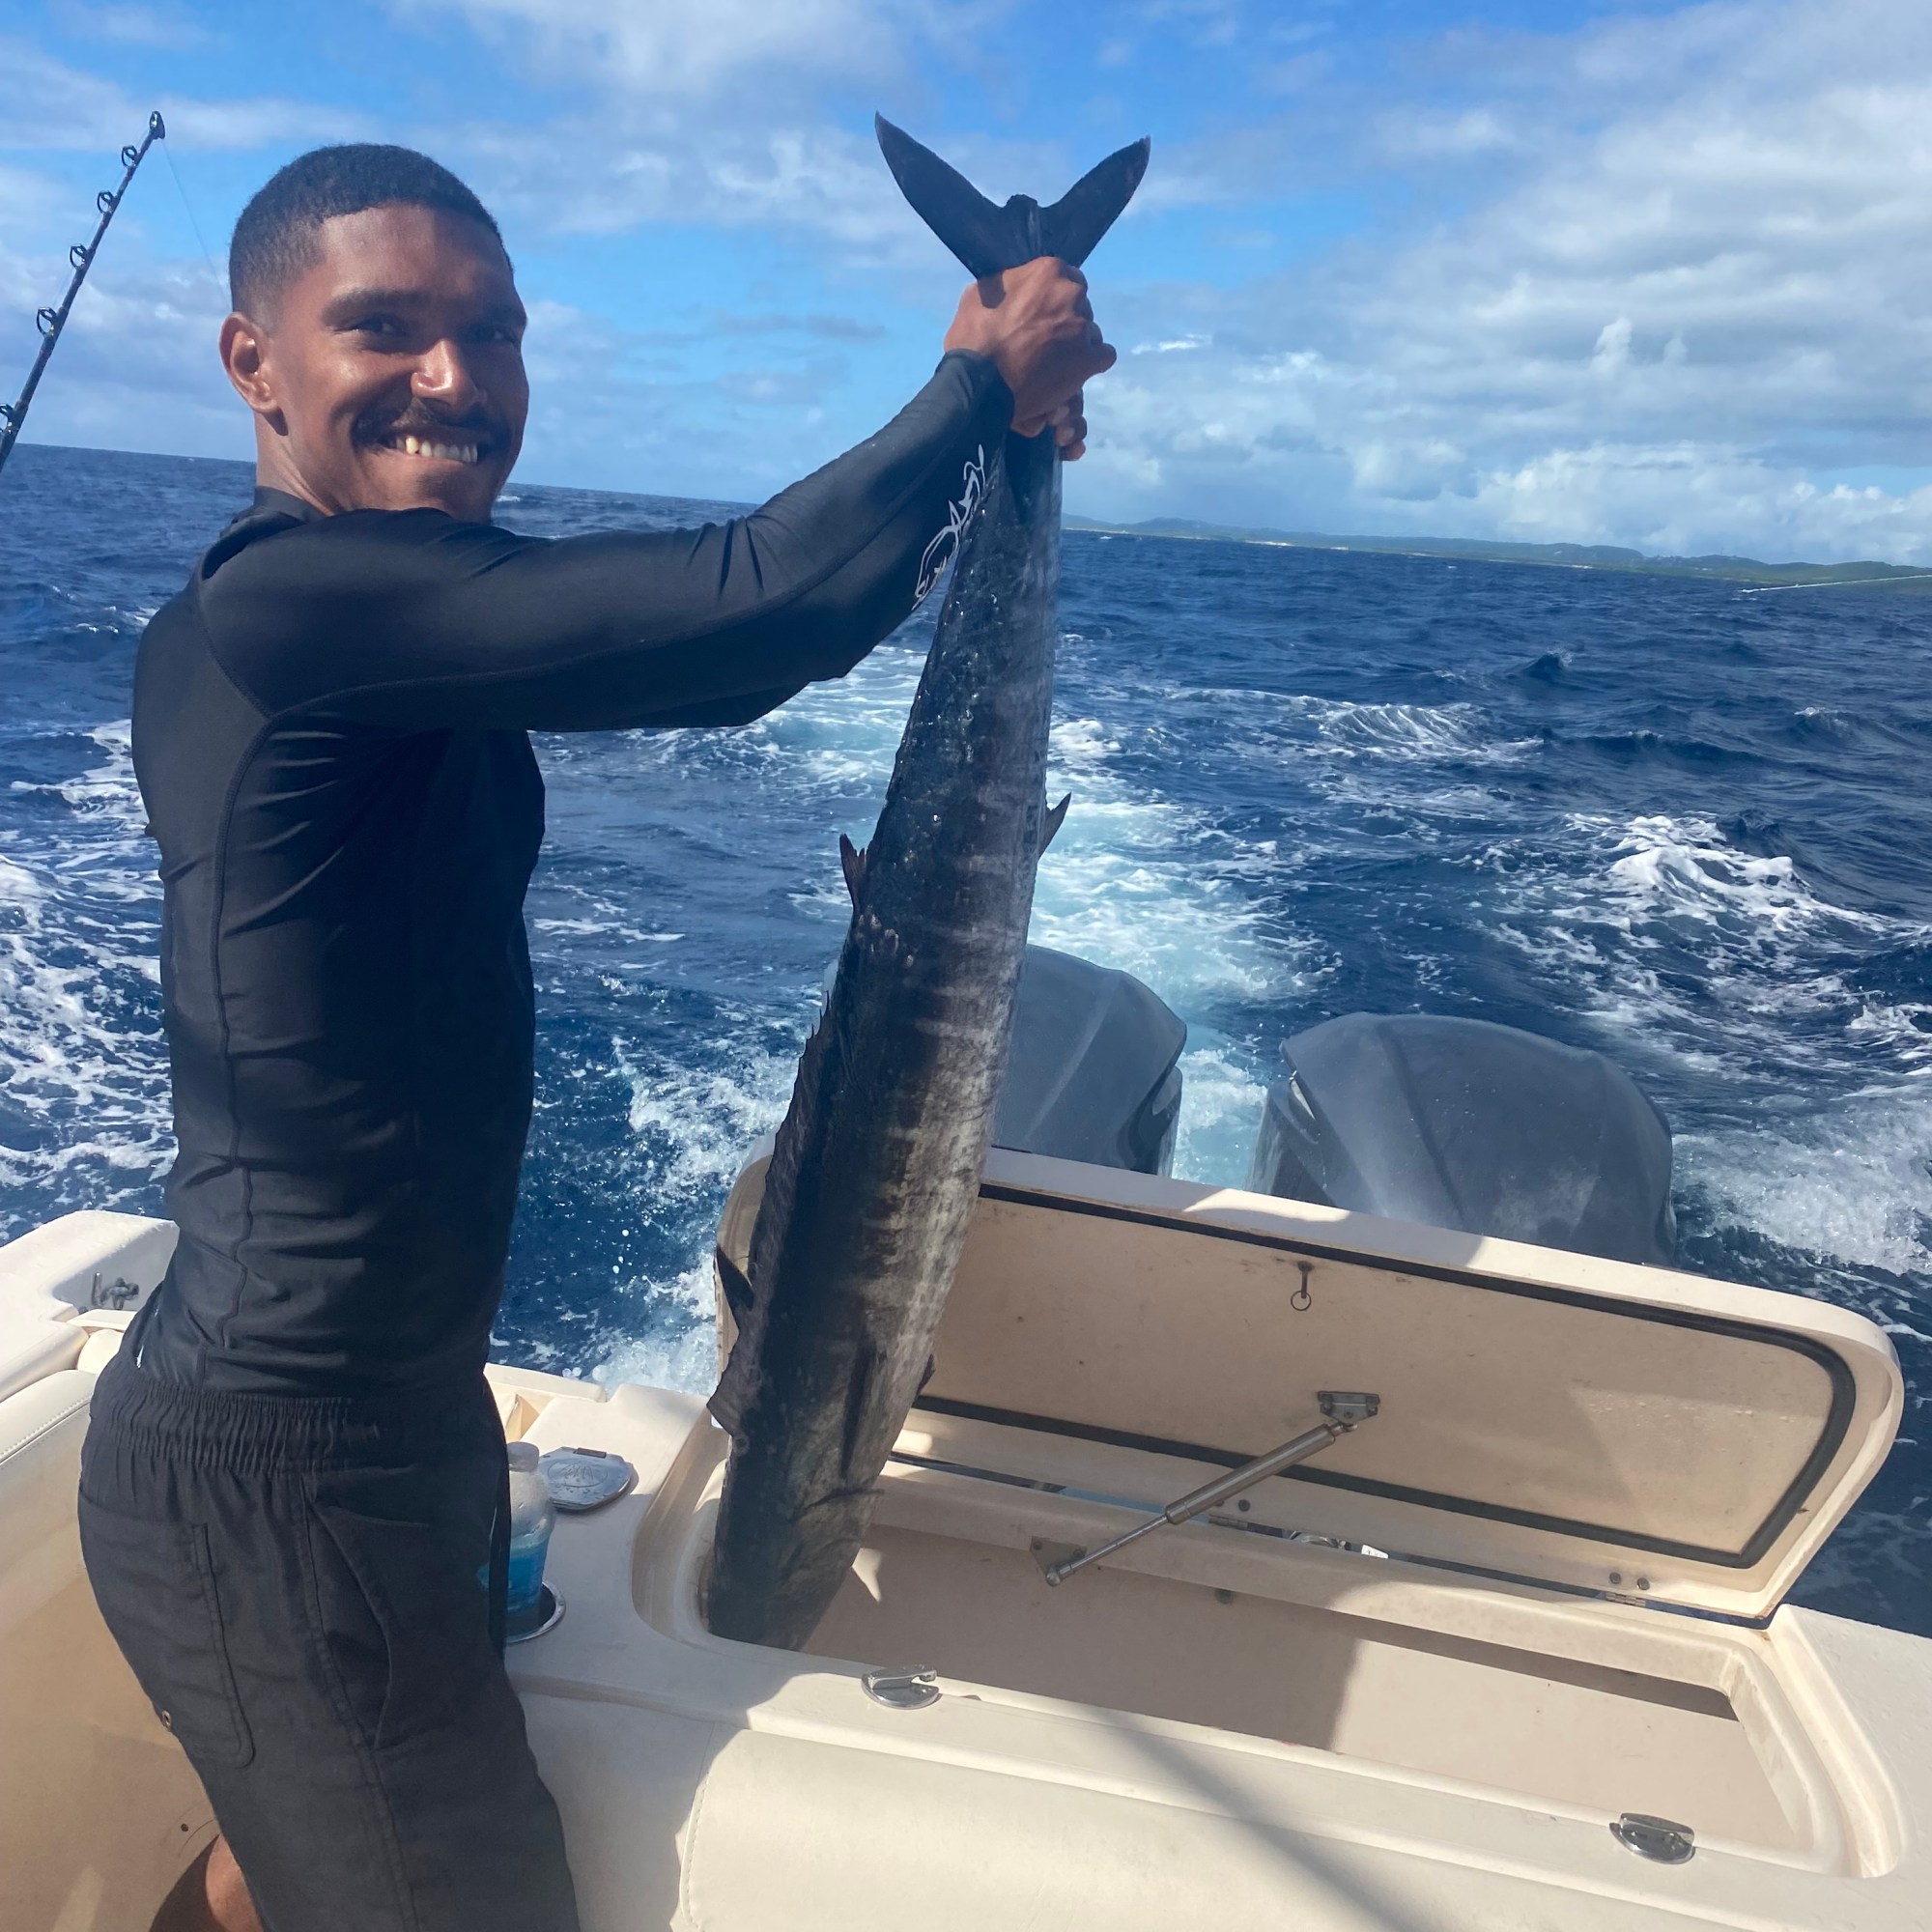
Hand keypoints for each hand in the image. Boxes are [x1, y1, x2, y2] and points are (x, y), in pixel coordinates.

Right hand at [943, 258, 1114, 460]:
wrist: (980, 384)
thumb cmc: (973, 339)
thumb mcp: (979, 294)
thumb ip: (1006, 284)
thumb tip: (1012, 286)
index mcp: (1047, 271)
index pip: (1066, 277)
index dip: (1054, 298)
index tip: (1043, 314)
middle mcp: (1071, 294)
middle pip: (1080, 305)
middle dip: (1066, 320)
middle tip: (1047, 341)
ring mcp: (1083, 328)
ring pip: (1091, 332)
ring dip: (1078, 344)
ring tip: (1056, 362)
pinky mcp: (1090, 360)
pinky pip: (1104, 356)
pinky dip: (1092, 363)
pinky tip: (1075, 372)